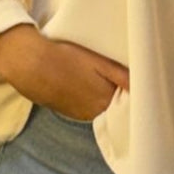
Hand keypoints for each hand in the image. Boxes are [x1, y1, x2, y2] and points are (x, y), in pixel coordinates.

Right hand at [0, 25, 128, 120]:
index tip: (135, 78)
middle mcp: (95, 113)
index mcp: (106, 100)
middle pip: (116, 106)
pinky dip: (90, 97)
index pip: (129, 102)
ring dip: (104, 95)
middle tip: (118, 74)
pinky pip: (87, 107)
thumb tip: (143, 87)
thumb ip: (122, 76)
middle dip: (121, 94)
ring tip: (99, 77)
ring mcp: (80, 114)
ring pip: (101, 107)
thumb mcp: (98, 62)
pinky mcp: (67, 111)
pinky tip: (84, 83)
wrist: (30, 65)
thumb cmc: (66, 58)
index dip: (133, 90)